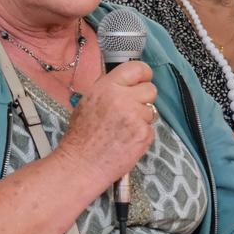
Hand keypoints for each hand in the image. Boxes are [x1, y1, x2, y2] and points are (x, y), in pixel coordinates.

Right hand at [59, 61, 156, 185]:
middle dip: (143, 100)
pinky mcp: (144, 135)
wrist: (81, 164)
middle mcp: (122, 99)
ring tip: (123, 129)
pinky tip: (126, 140)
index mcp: (107, 87)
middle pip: (150, 89)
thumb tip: (128, 82)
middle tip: (130, 111)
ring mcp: (135, 117)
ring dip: (142, 119)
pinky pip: (151, 128)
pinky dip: (142, 135)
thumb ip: (110, 89)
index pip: (138, 68)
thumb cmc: (81, 136)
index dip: (143, 75)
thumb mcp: (89, 101)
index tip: (143, 80)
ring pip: (152, 110)